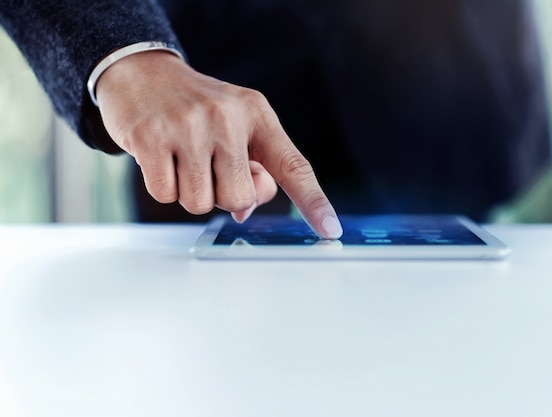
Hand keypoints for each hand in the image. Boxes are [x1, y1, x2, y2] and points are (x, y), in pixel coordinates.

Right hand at [95, 51, 341, 238]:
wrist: (142, 73)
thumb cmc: (196, 107)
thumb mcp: (235, 125)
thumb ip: (250, 168)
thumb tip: (243, 213)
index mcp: (256, 114)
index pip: (293, 166)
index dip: (314, 201)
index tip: (331, 230)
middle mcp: (227, 117)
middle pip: (238, 199)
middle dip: (222, 195)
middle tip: (209, 166)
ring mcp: (188, 126)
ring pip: (200, 203)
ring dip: (190, 191)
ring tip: (183, 157)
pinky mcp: (150, 138)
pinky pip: (166, 195)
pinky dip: (164, 186)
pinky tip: (160, 156)